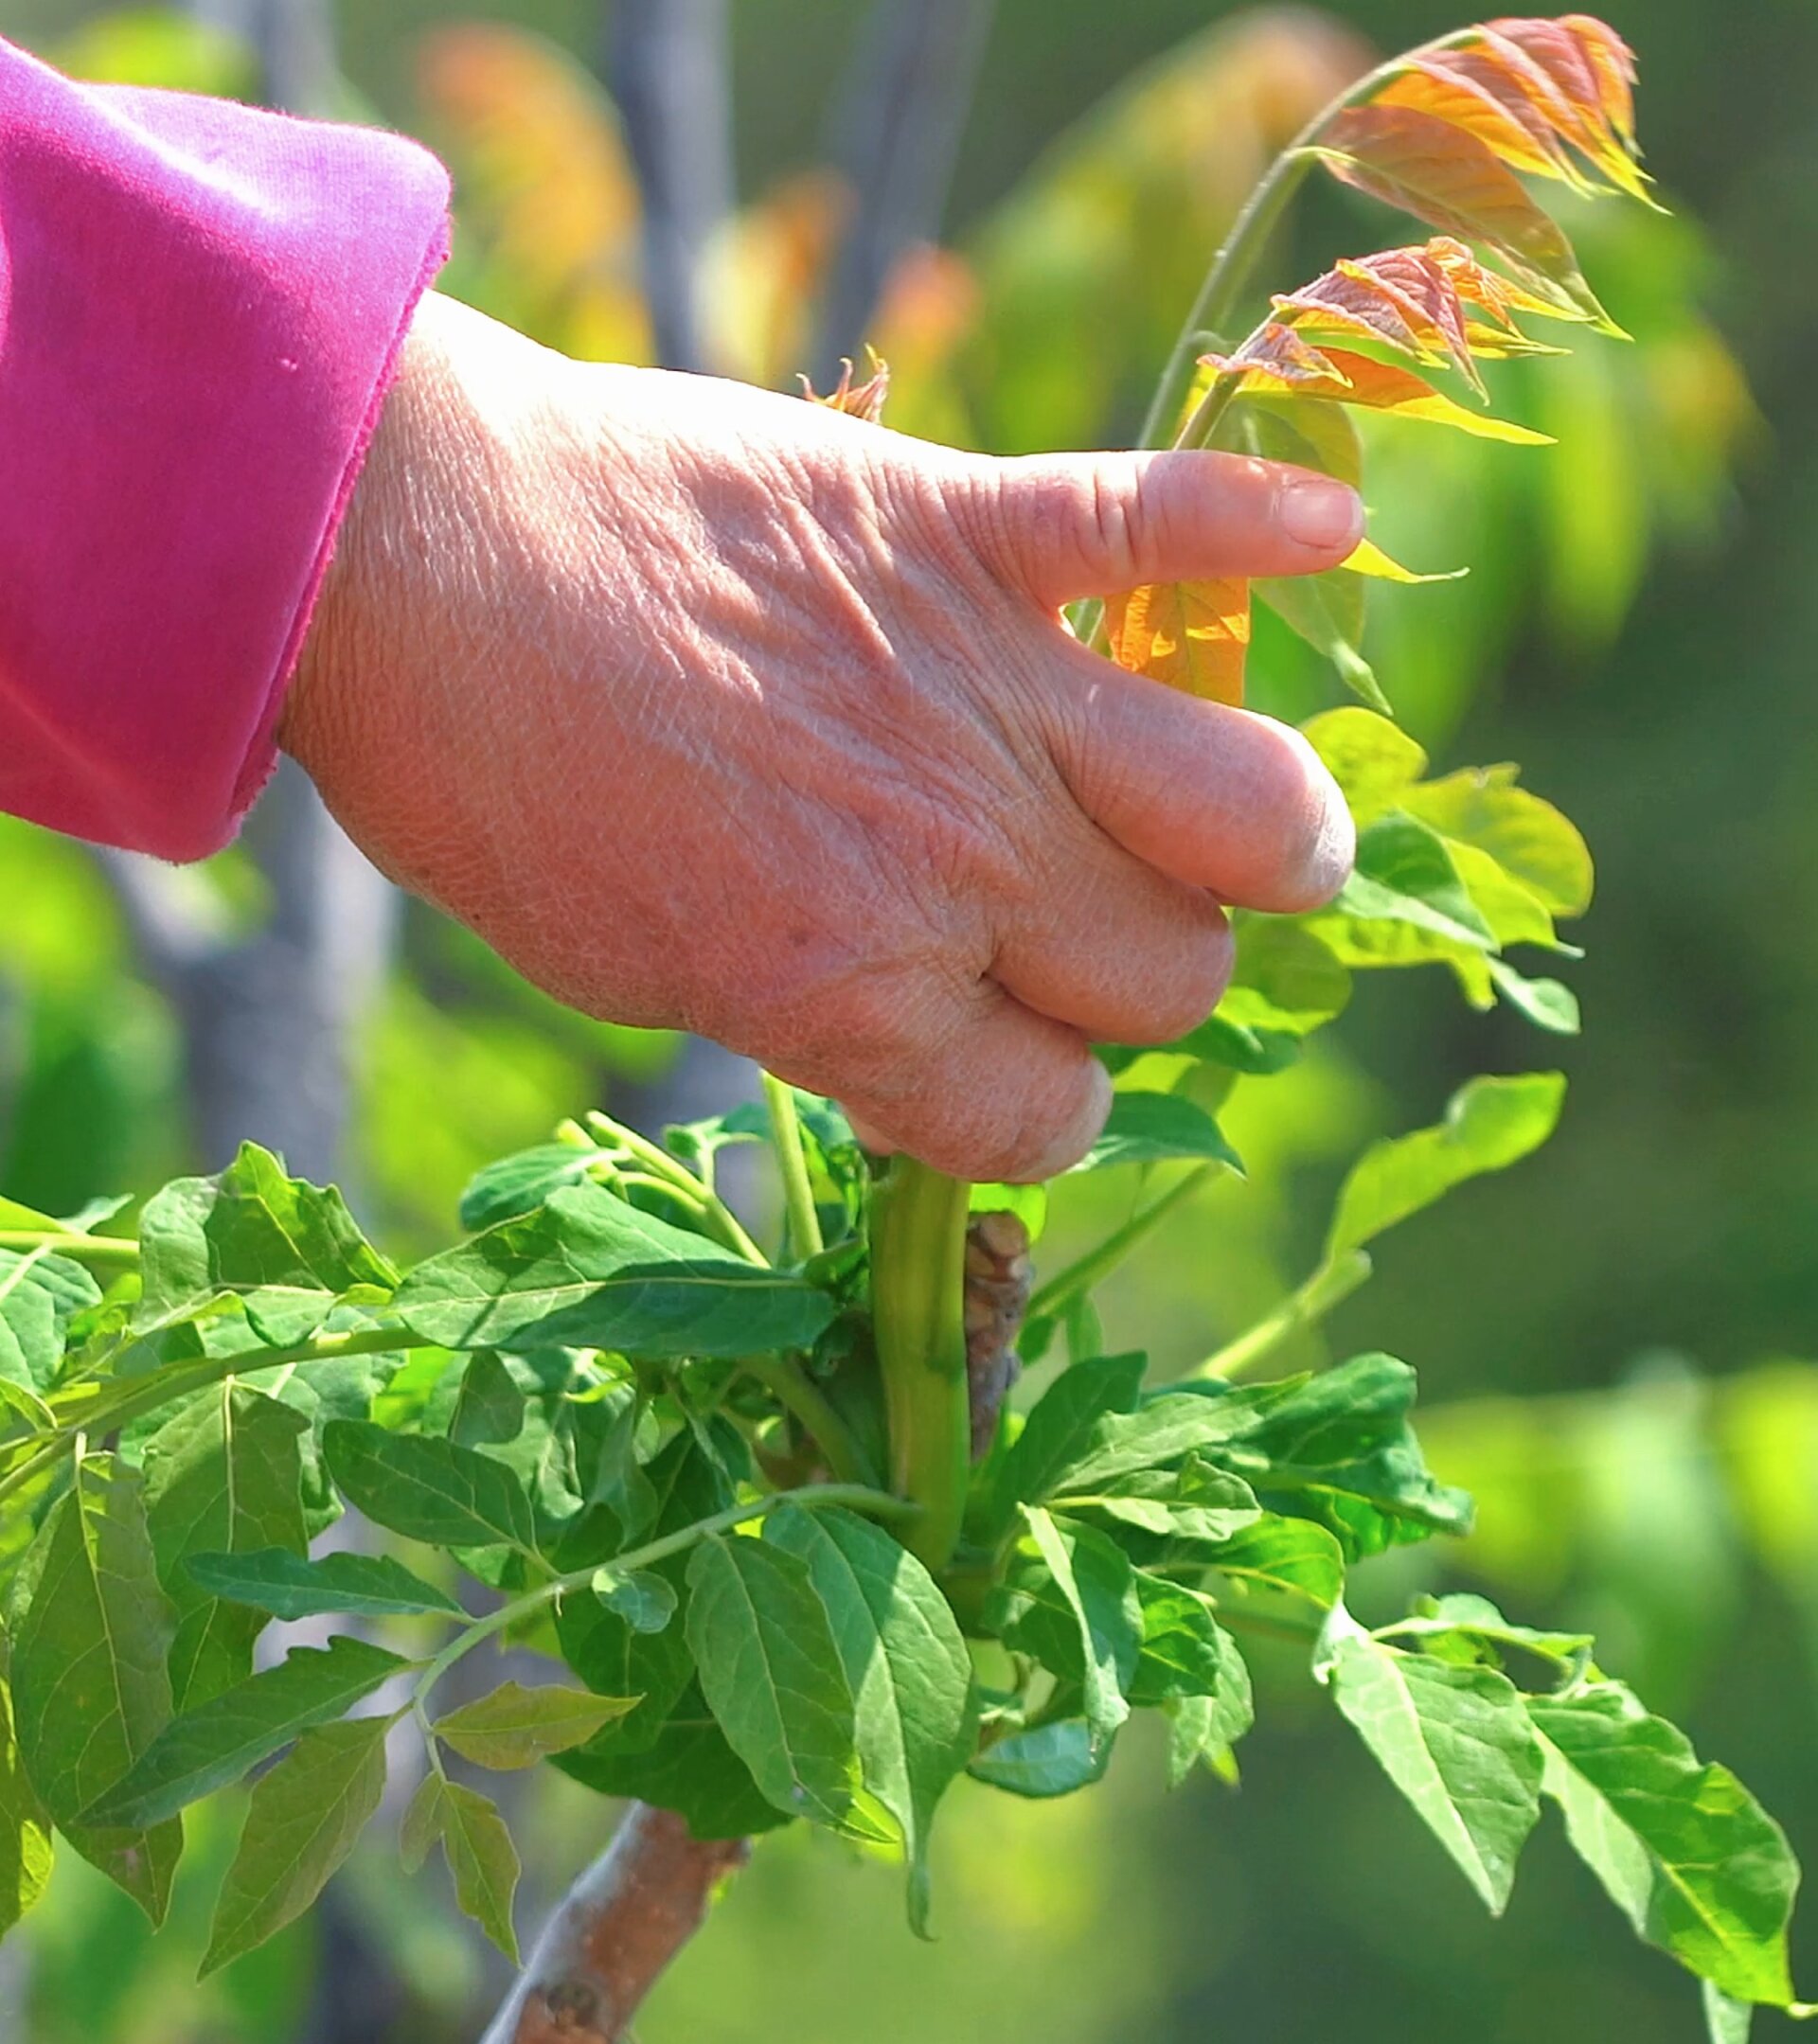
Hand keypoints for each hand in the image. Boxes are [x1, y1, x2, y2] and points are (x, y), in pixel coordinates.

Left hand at [282, 292, 1359, 1181]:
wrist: (405, 557)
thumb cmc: (492, 787)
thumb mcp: (635, 972)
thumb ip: (811, 1022)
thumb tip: (927, 1047)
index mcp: (852, 995)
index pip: (1048, 1116)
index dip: (1033, 1102)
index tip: (997, 1062)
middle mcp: (952, 865)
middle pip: (1173, 978)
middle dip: (1136, 979)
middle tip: (1072, 933)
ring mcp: (980, 692)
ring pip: (1249, 810)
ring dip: (1269, 838)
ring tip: (1244, 830)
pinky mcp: (964, 531)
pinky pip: (1162, 519)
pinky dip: (1258, 518)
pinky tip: (1324, 531)